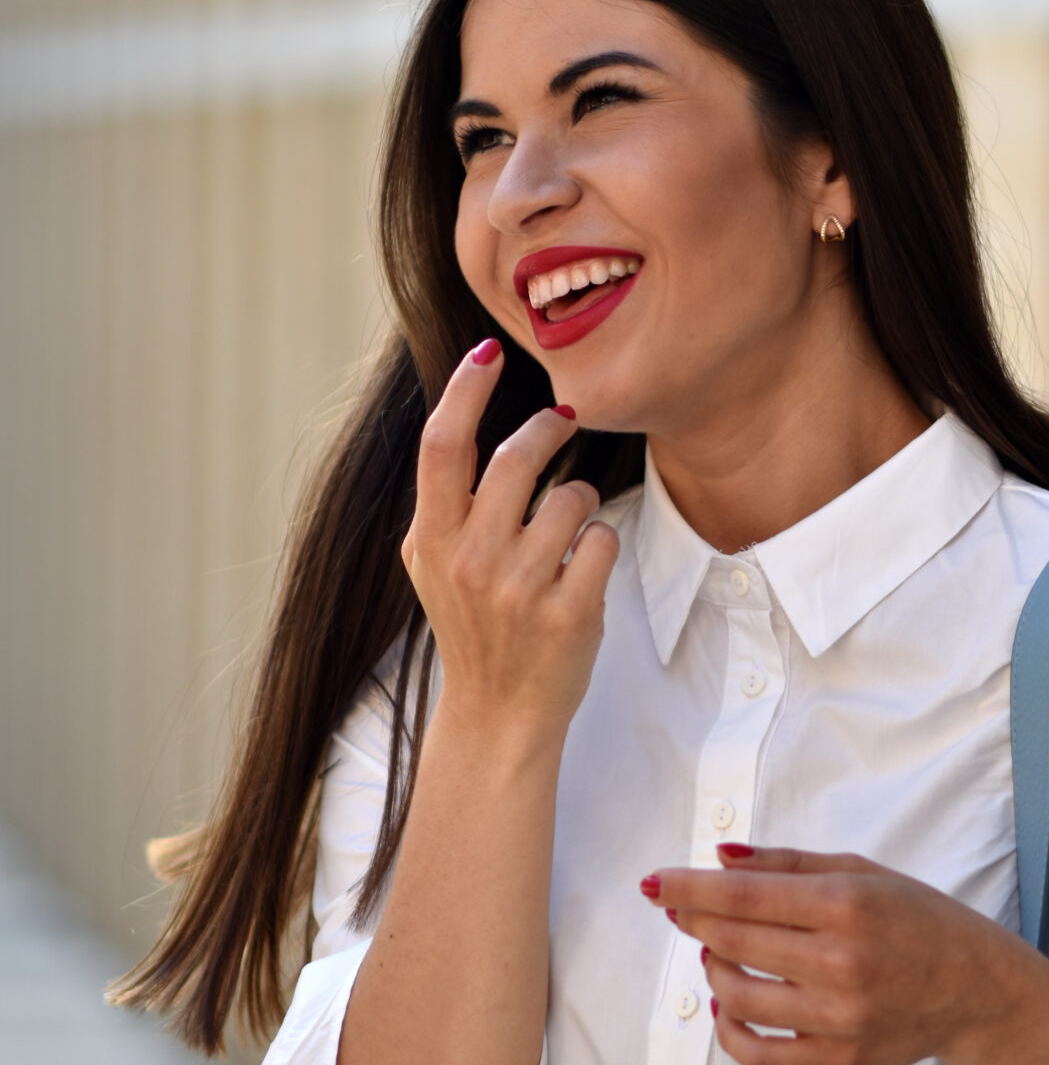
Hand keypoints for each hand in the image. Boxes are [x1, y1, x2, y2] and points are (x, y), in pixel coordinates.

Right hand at [401, 341, 618, 740]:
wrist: (497, 713)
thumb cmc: (473, 626)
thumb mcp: (433, 564)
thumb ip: (445, 501)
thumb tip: (462, 412)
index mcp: (430, 541)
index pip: (441, 445)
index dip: (464, 390)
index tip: (488, 351)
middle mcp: (469, 560)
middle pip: (516, 456)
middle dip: (548, 427)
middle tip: (563, 419)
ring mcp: (519, 588)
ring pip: (571, 496)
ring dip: (579, 500)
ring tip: (565, 532)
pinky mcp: (569, 612)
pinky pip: (602, 539)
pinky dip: (600, 545)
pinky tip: (581, 571)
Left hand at [648, 842, 1048, 1064]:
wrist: (978, 990)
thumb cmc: (917, 919)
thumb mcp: (861, 871)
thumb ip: (786, 864)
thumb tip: (717, 856)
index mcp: (846, 904)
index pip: (742, 896)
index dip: (687, 889)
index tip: (654, 883)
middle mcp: (840, 962)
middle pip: (732, 943)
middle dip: (694, 923)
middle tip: (682, 912)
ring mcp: (839, 1017)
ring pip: (736, 998)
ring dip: (712, 971)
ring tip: (720, 954)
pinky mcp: (838, 1060)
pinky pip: (758, 1055)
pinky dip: (728, 1031)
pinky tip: (727, 1005)